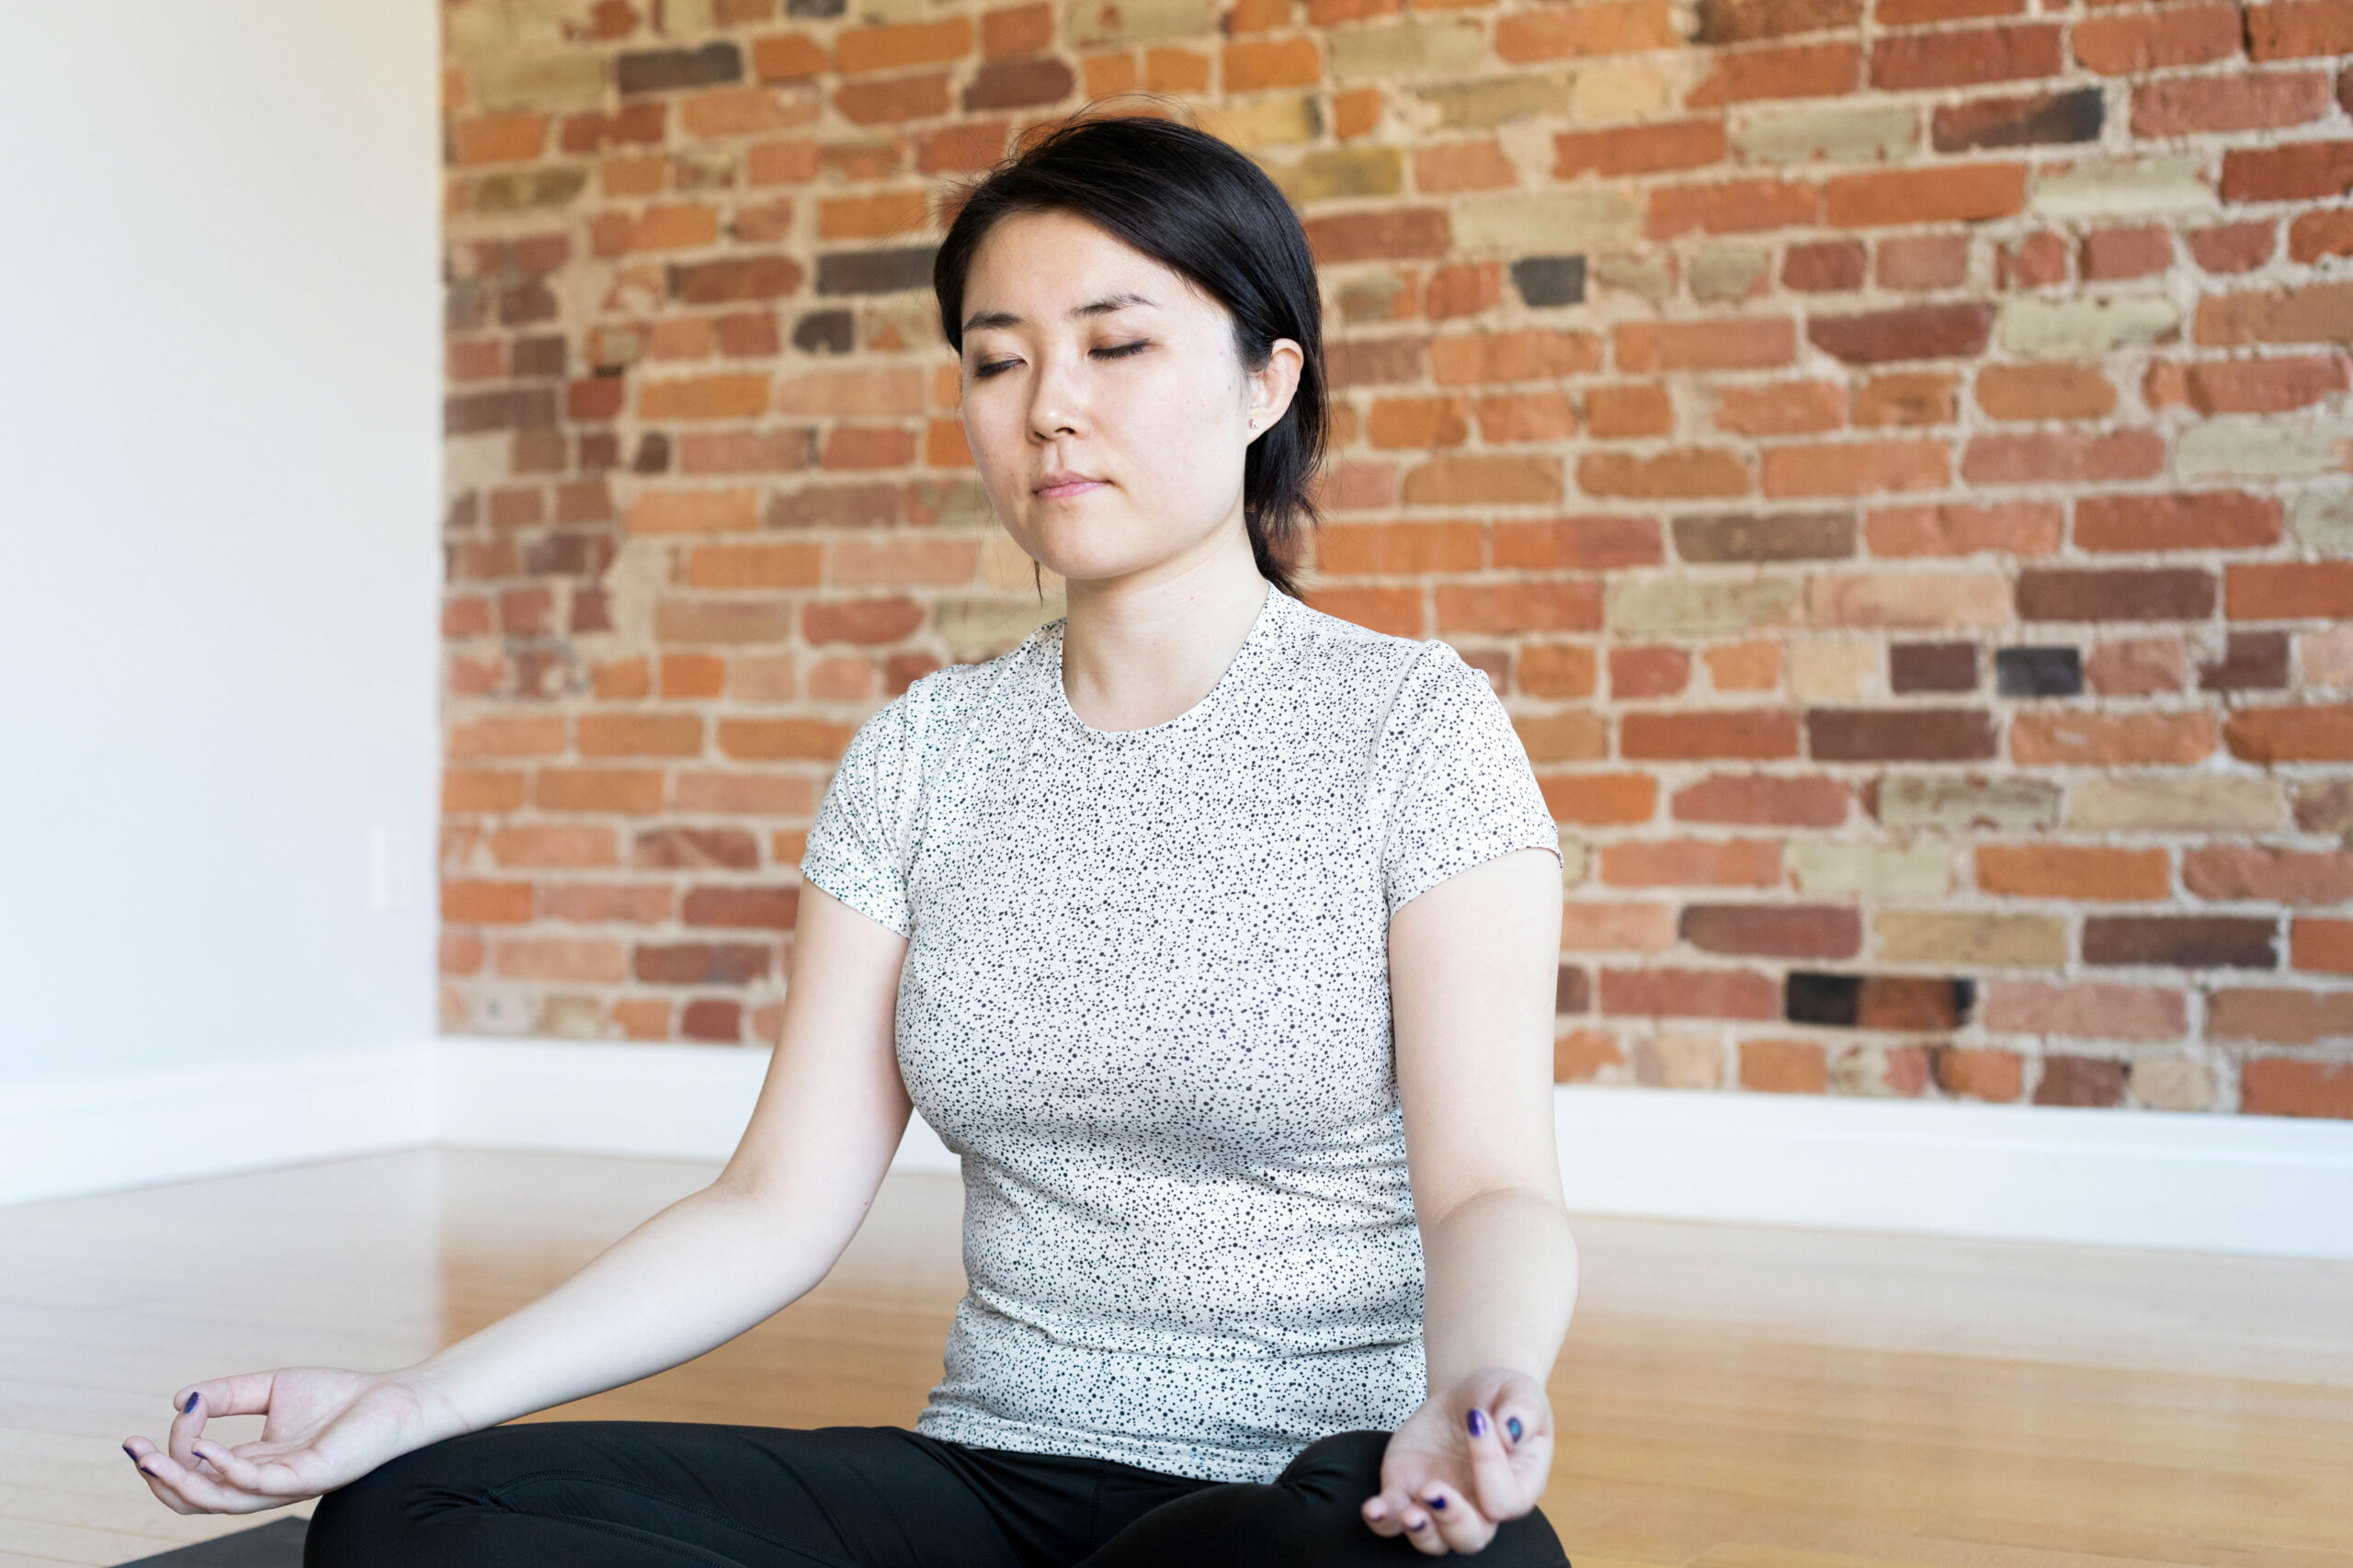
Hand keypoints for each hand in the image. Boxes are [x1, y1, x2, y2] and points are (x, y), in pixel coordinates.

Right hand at [121, 1367, 463, 1514]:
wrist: (396, 1399)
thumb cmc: (340, 1397)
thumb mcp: (272, 1388)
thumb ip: (227, 1395)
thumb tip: (177, 1401)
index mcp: (252, 1465)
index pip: (196, 1470)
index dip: (177, 1443)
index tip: (182, 1405)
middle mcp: (263, 1483)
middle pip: (195, 1498)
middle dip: (158, 1477)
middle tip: (132, 1448)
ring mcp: (284, 1485)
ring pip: (217, 1502)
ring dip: (178, 1481)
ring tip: (150, 1456)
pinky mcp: (308, 1479)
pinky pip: (257, 1485)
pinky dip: (226, 1470)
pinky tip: (206, 1449)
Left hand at [1360, 1368, 1552, 1555]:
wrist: (1468, 1399)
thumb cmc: (1501, 1400)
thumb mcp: (1520, 1392)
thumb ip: (1523, 1410)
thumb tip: (1511, 1431)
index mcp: (1516, 1489)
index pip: (1505, 1498)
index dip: (1490, 1465)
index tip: (1477, 1420)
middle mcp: (1479, 1507)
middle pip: (1470, 1537)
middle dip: (1451, 1520)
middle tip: (1434, 1490)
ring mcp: (1441, 1506)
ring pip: (1433, 1542)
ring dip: (1420, 1532)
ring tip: (1410, 1513)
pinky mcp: (1406, 1493)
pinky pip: (1392, 1520)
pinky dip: (1382, 1519)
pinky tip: (1373, 1508)